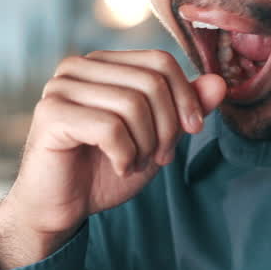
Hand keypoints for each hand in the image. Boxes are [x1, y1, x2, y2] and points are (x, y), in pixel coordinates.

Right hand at [0, 50, 224, 269]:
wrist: (61, 208)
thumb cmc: (106, 169)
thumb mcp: (158, 136)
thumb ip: (186, 107)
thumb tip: (220, 82)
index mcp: (103, 63)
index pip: (160, 61)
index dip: (186, 97)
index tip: (192, 131)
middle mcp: (79, 67)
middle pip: (151, 82)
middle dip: (168, 126)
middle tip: (160, 157)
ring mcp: (61, 87)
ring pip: (133, 104)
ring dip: (147, 144)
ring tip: (137, 163)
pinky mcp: (51, 114)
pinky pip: (110, 128)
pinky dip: (126, 155)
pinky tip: (119, 167)